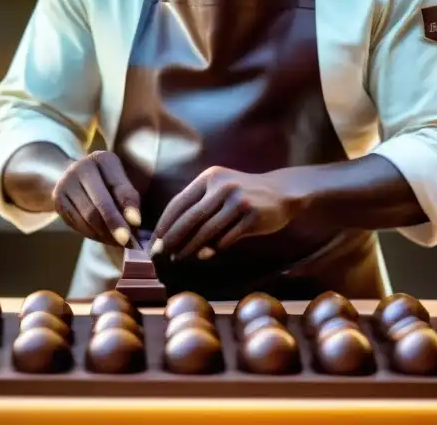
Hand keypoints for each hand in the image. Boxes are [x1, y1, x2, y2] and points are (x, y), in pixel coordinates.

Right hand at [52, 150, 140, 246]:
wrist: (75, 177)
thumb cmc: (106, 181)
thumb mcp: (120, 182)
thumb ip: (127, 198)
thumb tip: (133, 224)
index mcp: (102, 159)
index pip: (117, 185)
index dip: (127, 205)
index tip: (136, 222)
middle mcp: (80, 168)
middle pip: (99, 203)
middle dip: (114, 224)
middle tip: (126, 241)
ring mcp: (66, 183)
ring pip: (87, 217)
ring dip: (105, 234)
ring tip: (118, 242)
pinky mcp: (58, 200)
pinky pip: (77, 224)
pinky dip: (93, 235)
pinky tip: (104, 238)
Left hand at [150, 167, 291, 259]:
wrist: (282, 192)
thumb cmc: (244, 194)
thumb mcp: (220, 189)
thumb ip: (200, 204)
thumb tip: (172, 232)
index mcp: (209, 177)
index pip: (179, 202)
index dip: (165, 223)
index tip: (155, 240)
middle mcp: (222, 186)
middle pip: (190, 216)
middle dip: (172, 238)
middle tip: (160, 253)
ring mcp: (238, 200)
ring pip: (207, 229)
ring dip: (189, 247)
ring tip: (178, 258)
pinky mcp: (252, 215)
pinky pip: (227, 237)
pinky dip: (213, 249)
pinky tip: (203, 256)